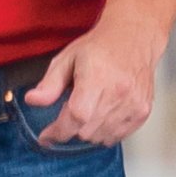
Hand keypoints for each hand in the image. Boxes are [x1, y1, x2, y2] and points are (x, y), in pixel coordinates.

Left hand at [23, 22, 163, 147]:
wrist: (134, 38)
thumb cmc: (101, 47)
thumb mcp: (67, 59)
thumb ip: (49, 83)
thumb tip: (32, 100)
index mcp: (97, 77)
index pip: (76, 116)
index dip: (58, 131)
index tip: (47, 136)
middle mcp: (118, 92)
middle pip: (86, 131)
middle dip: (71, 127)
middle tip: (71, 108)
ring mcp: (133, 104)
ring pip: (100, 138)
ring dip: (88, 130)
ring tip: (90, 107)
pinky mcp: (142, 112)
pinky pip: (117, 137)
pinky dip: (105, 132)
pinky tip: (102, 114)